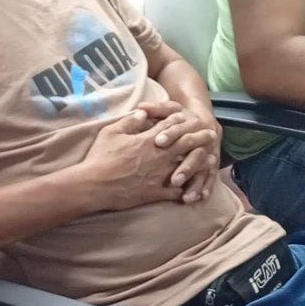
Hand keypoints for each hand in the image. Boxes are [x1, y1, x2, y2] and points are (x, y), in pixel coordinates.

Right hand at [75, 100, 213, 212]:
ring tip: (210, 159)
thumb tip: (144, 112)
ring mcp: (159, 175)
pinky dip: (187, 189)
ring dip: (200, 162)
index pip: (171, 127)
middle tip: (211, 135)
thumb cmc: (100, 157)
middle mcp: (159, 156)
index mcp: (149, 140)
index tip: (189, 118)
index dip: (181, 121)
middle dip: (200, 138)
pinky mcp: (155, 193)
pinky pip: (176, 191)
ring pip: (186, 167)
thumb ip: (130, 121)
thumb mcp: (112, 132)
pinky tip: (194, 188)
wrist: (93, 185)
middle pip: (186, 144)